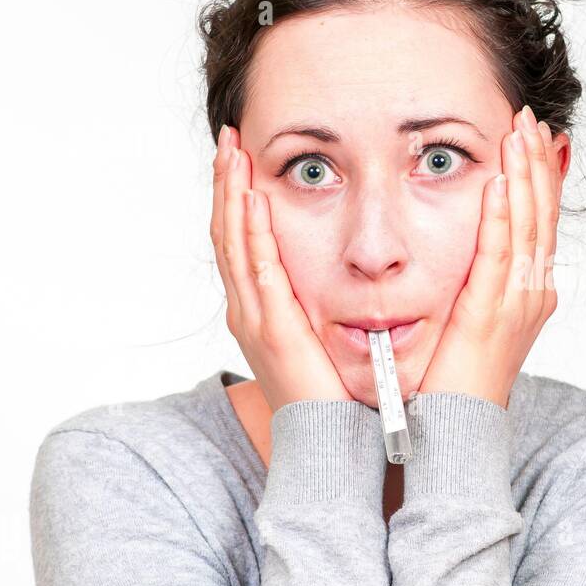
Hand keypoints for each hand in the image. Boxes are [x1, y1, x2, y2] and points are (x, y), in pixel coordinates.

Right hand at [210, 125, 357, 411]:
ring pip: (233, 244)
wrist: (335, 446)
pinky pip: (256, 270)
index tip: (243, 156)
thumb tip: (358, 275)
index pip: (244, 240)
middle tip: (228, 138)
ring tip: (232, 152)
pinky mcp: (272, 330)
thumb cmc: (339, 395)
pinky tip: (250, 199)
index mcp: (264, 309)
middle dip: (227, 183)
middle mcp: (250, 310)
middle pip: (228, 233)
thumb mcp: (331, 338)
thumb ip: (331, 305)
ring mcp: (255, 319)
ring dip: (231, 195)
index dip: (238, 197)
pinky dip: (250, 232)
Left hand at [417, 105, 563, 407]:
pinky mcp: (492, 316)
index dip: (539, 175)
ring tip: (521, 132)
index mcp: (529, 292)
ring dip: (525, 175)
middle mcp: (533, 294)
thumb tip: (467, 247)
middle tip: (530, 118)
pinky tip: (501, 183)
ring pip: (529, 227)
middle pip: (542, 215)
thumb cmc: (454, 381)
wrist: (454, 433)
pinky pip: (501, 257)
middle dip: (536, 163)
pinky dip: (504, 218)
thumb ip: (474, 281)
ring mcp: (518, 305)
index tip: (531, 135)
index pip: (540, 220)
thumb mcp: (470, 319)